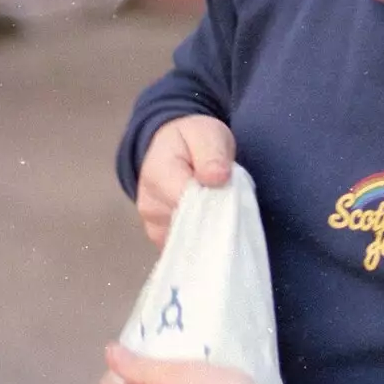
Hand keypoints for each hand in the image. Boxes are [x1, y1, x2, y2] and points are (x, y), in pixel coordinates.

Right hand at [137, 115, 235, 246]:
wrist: (171, 149)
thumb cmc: (190, 141)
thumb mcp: (206, 135)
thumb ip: (212, 154)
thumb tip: (217, 178)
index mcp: (158, 174)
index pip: (188, 200)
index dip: (215, 203)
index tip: (233, 198)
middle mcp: (149, 205)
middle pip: (190, 225)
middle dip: (215, 218)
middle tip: (233, 204)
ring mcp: (153, 226)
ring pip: (190, 240)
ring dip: (210, 230)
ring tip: (220, 210)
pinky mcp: (161, 240)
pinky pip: (187, 249)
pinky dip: (202, 240)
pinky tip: (212, 224)